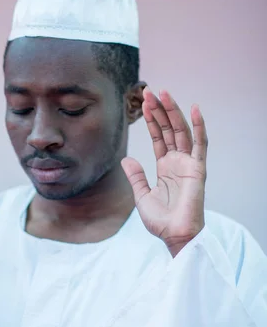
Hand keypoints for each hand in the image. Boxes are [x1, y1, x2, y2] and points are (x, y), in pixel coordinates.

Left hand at [122, 88, 207, 256]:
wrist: (174, 235)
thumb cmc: (161, 220)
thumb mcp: (141, 196)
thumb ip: (136, 176)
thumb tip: (126, 158)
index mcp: (165, 167)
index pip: (159, 137)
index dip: (151, 120)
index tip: (142, 103)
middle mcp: (178, 161)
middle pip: (169, 129)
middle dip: (159, 110)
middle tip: (150, 91)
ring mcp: (188, 163)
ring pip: (181, 131)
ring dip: (173, 112)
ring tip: (164, 93)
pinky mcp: (198, 168)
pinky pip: (200, 144)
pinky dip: (199, 126)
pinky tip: (194, 108)